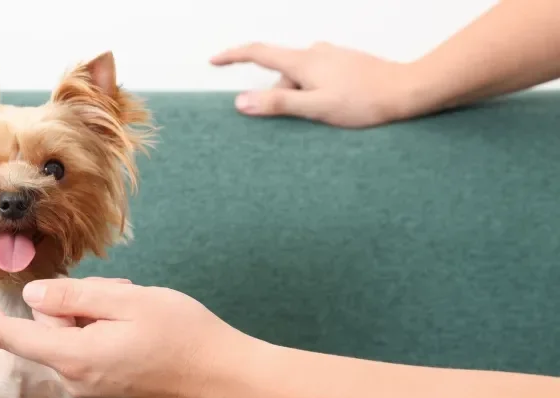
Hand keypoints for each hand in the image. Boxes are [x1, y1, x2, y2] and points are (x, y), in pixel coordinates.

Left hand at [0, 277, 251, 397]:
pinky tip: (141, 332)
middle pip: (50, 331)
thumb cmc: (181, 334)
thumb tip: (34, 298)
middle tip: (118, 294)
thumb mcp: (124, 301)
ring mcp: (94, 391)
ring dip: (96, 319)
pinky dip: (107, 336)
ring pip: (73, 340)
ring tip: (137, 313)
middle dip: (75, 305)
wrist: (224, 377)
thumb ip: (72, 299)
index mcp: (74, 358)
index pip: (15, 337)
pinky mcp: (111, 393)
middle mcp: (77, 382)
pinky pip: (91, 354)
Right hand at [210, 42, 415, 127]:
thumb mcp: (316, 108)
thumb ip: (278, 104)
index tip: (214, 60)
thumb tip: (241, 102)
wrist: (407, 90)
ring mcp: (331, 56)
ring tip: (328, 117)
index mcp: (303, 61)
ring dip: (303, 99)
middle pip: (282, 75)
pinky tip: (337, 108)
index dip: (233, 56)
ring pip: (301, 79)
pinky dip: (316, 94)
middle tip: (305, 121)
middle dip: (282, 97)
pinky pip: (317, 79)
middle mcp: (315, 52)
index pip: (258, 52)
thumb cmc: (365, 101)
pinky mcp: (344, 64)